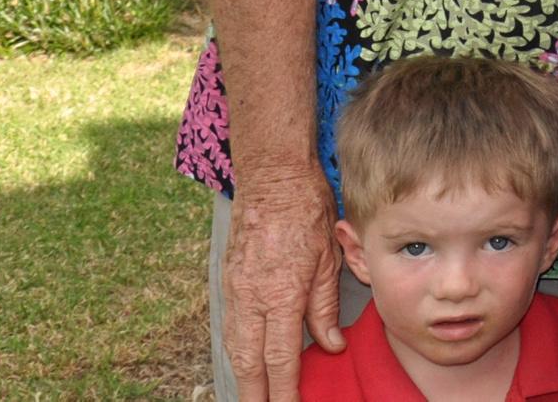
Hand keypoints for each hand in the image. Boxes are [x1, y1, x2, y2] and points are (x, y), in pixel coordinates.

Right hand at [222, 172, 345, 401]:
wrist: (272, 177)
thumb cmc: (306, 211)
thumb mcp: (327, 258)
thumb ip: (324, 306)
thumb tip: (329, 345)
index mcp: (281, 295)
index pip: (280, 357)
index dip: (283, 389)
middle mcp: (252, 298)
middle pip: (248, 361)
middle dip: (254, 394)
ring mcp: (235, 289)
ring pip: (235, 345)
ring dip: (243, 375)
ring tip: (253, 396)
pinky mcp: (228, 280)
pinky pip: (231, 325)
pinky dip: (237, 349)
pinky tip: (245, 360)